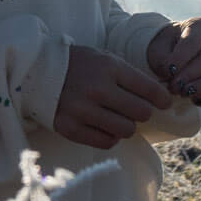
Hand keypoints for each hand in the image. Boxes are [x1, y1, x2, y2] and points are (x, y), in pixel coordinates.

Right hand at [53, 44, 172, 150]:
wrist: (37, 71)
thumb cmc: (78, 65)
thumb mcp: (104, 59)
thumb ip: (129, 76)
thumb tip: (158, 96)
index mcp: (109, 68)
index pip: (149, 89)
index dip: (162, 98)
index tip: (164, 102)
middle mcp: (97, 89)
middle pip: (141, 113)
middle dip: (142, 112)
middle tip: (134, 109)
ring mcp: (83, 111)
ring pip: (126, 130)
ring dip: (126, 125)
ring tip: (117, 117)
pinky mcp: (71, 128)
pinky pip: (106, 142)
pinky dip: (110, 136)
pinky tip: (104, 126)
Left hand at [147, 17, 200, 106]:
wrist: (169, 57)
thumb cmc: (164, 49)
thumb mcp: (158, 49)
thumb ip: (164, 61)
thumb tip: (174, 76)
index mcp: (200, 26)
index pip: (193, 42)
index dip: (180, 59)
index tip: (167, 70)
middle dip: (187, 76)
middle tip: (171, 86)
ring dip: (199, 88)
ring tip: (180, 92)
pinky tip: (192, 100)